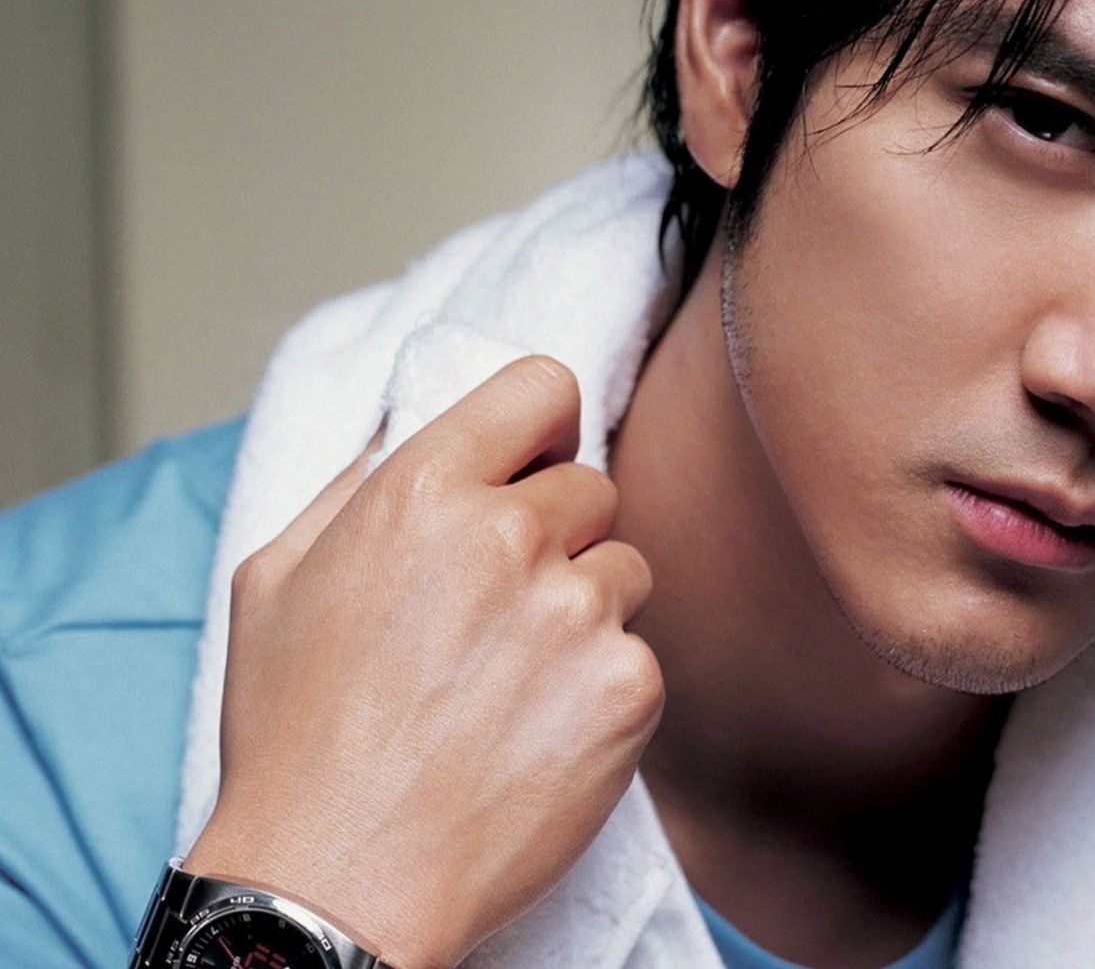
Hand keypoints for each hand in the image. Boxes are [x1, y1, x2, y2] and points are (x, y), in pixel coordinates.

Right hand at [182, 355, 662, 968]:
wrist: (340, 885)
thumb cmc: (295, 739)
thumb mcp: (276, 582)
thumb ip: (355, 487)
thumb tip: (414, 433)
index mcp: (421, 493)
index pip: (542, 386)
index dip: (542, 426)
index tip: (534, 461)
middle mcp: (509, 536)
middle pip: (591, 486)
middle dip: (556, 534)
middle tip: (501, 609)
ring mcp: (578, 612)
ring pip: (623, 569)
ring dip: (585, 610)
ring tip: (513, 682)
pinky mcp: (629, 687)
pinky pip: (641, 653)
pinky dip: (604, 686)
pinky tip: (540, 732)